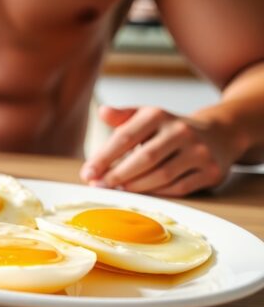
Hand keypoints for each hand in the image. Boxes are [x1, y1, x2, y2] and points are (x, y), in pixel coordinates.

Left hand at [80, 105, 233, 196]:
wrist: (219, 134)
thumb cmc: (168, 129)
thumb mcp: (146, 117)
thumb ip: (123, 117)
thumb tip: (102, 112)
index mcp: (158, 115)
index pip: (126, 137)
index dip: (104, 157)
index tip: (87, 173)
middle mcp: (181, 131)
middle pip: (144, 158)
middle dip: (118, 175)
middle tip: (99, 186)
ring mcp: (199, 151)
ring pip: (162, 175)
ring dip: (136, 186)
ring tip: (117, 190)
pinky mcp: (211, 171)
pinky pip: (179, 188)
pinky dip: (158, 193)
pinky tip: (142, 195)